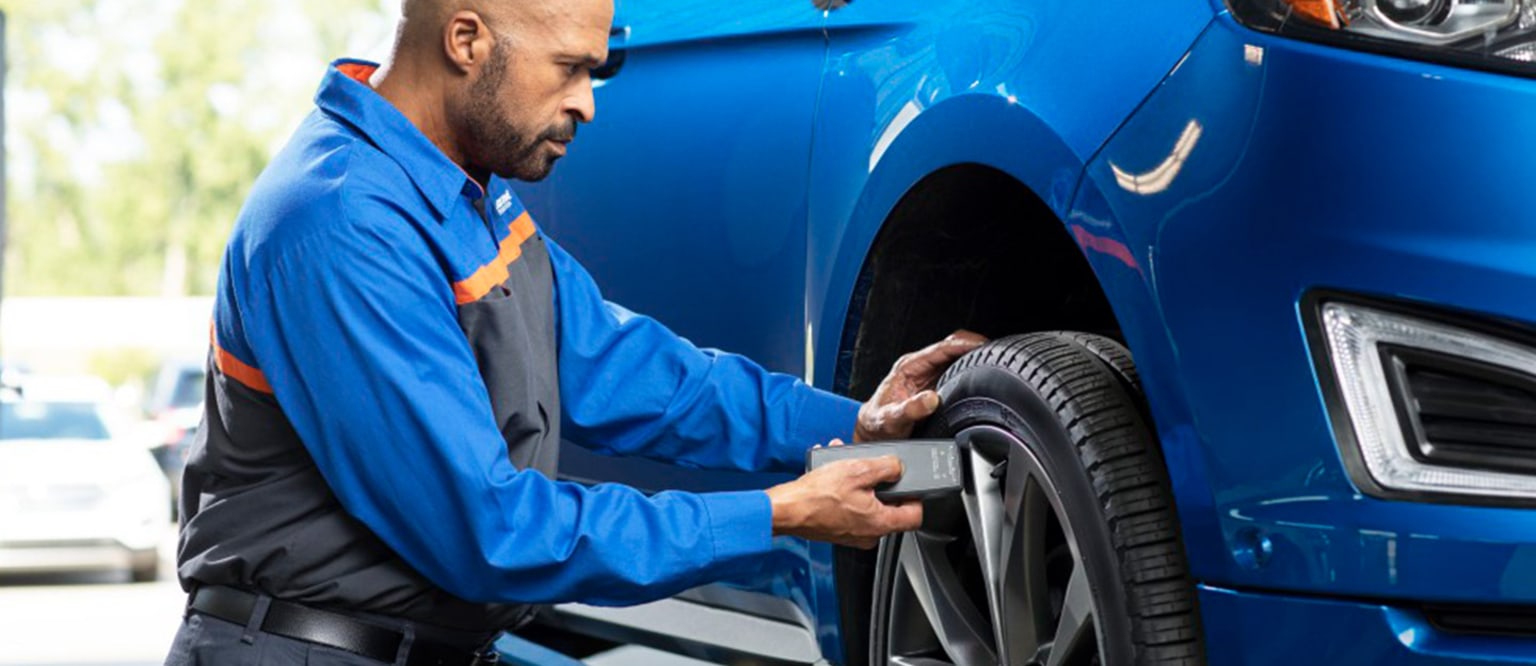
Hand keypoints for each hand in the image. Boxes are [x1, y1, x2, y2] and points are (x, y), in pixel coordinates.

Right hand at [766, 446, 921, 548]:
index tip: (909, 483)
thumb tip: (898, 467)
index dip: (916, 495)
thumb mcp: (857, 470)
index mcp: (880, 523)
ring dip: (860, 484)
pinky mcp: (840, 530)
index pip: (916, 516)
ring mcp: (854, 534)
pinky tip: (834, 476)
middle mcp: (870, 534)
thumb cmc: (816, 495)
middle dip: (881, 484)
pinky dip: (846, 492)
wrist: (787, 510)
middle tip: (870, 469)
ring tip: (847, 467)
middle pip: (891, 508)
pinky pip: (852, 509)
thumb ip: (886, 467)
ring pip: (868, 505)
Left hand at [856, 330, 986, 442]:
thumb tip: (931, 399)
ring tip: (996, 361)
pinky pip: (956, 371)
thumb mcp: (891, 419)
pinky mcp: (935, 384)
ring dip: (974, 358)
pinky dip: (971, 370)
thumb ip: (910, 409)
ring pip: (956, 358)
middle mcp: (919, 367)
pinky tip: (983, 375)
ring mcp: (928, 374)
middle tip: (997, 353)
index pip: (941, 348)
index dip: (964, 345)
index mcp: (908, 367)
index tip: (983, 346)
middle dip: (975, 347)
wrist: (873, 431)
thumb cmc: (878, 424)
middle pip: (953, 347)